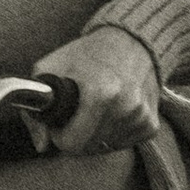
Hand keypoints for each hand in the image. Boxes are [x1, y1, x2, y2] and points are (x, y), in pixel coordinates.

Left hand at [32, 29, 163, 156]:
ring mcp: (141, 117)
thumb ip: (38, 109)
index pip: (72, 143)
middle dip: (77, 136)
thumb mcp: (52, 68)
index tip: (60, 122)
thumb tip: (41, 146)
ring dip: (96, 134)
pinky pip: (123, 144)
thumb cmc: (86, 54)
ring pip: (105, 147)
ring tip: (96, 108)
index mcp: (100, 94)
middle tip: (76, 113)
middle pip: (88, 148)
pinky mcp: (151, 125)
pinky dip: (114, 133)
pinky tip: (113, 111)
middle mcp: (126, 108)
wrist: (132, 41)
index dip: (60, 135)